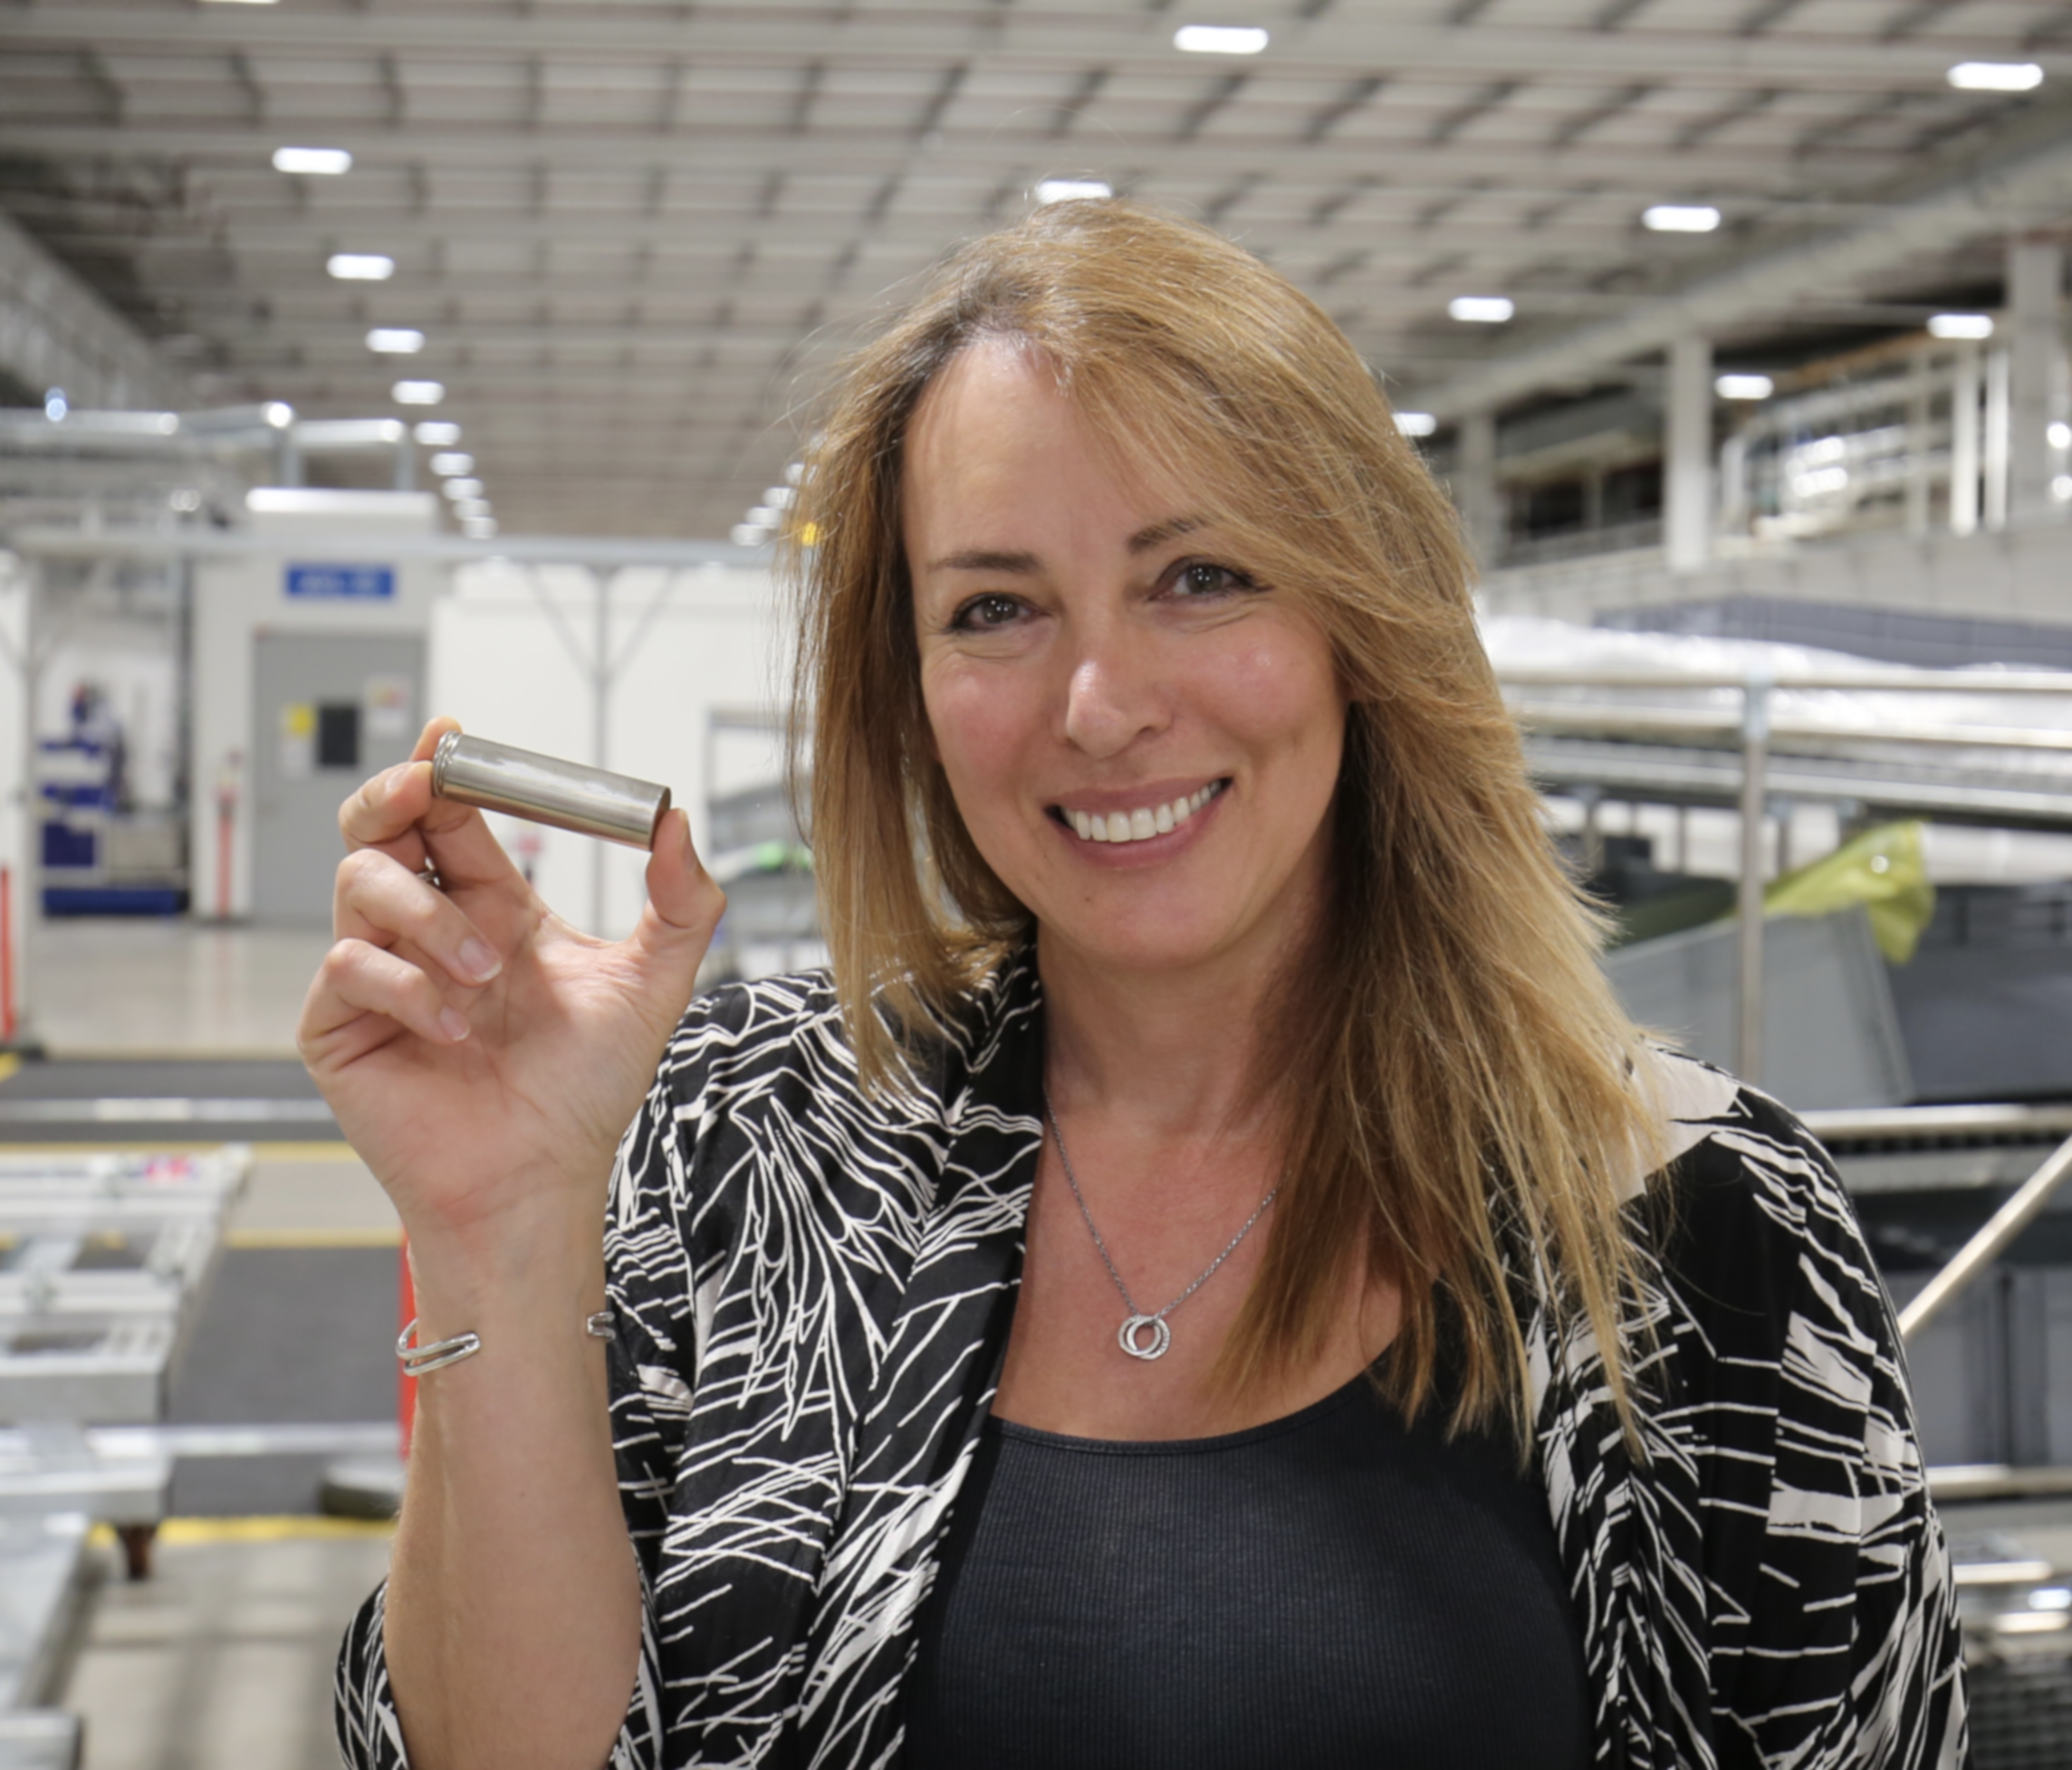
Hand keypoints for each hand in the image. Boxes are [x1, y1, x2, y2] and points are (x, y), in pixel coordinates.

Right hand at [296, 717, 724, 1248]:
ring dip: (428, 917)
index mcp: (491, 905)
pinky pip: (348, 967)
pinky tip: (453, 1028)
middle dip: (394, 794)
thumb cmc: (586, 1089)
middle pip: (378, 825)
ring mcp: (379, 973)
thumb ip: (680, 902)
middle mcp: (428, 928)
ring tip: (485, 974)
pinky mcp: (340, 1025)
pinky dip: (406, 986)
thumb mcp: (653, 985)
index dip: (443, 768)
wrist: (543, 1179)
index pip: (451, 814)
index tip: (454, 734)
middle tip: (425, 789)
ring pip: (360, 884)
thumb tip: (679, 819)